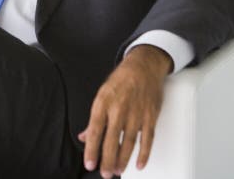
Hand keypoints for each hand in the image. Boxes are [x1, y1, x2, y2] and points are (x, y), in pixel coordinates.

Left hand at [78, 45, 171, 176]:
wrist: (144, 66)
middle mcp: (119, 109)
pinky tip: (139, 164)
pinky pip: (147, 139)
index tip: (89, 163)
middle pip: (112, 140)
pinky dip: (144, 154)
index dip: (91, 150)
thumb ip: (93, 118)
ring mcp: (136, 113)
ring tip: (118, 170)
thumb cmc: (121, 80)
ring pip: (129, 143)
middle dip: (107, 160)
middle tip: (105, 173)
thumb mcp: (102, 95)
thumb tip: (83, 136)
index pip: (94, 131)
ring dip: (123, 160)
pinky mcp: (150, 116)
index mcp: (103, 103)